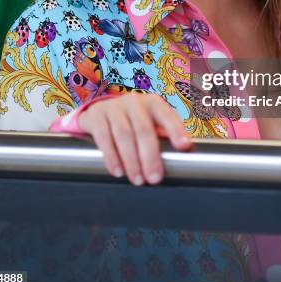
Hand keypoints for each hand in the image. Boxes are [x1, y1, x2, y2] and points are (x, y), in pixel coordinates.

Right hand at [77, 93, 191, 184]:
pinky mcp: (96, 115)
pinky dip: (111, 156)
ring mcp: (114, 107)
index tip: (184, 146)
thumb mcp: (150, 123)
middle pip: (144, 129)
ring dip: (131, 160)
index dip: (176, 130)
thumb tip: (183, 160)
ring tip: (137, 179)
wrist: (100, 112)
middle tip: (154, 178)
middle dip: (150, 156)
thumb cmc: (133, 122)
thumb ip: (164, 138)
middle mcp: (134, 102)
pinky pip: (103, 137)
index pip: (167, 115)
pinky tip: (118, 171)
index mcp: (153, 103)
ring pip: (123, 134)